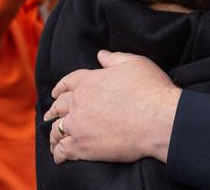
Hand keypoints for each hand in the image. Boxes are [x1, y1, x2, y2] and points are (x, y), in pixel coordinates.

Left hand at [44, 50, 181, 164]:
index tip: (56, 93)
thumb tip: (100, 55)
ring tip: (54, 138)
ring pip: (57, 129)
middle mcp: (80, 101)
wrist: (159, 119)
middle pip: (59, 105)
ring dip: (54, 132)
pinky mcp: (82, 147)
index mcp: (90, 80)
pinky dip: (58, 152)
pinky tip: (59, 155)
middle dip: (53, 110)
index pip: (68, 82)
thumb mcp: (136, 64)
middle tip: (50, 115)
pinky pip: (62, 150)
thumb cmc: (151, 89)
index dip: (60, 87)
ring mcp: (79, 125)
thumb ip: (115, 58)